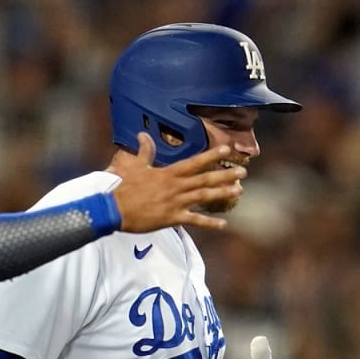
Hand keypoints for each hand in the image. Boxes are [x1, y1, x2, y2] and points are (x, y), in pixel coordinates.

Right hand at [109, 133, 244, 231]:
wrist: (115, 209)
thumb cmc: (125, 188)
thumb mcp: (136, 166)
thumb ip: (145, 151)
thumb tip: (142, 134)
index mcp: (169, 172)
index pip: (194, 161)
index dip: (211, 155)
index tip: (227, 149)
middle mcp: (176, 186)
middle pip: (205, 178)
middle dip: (225, 174)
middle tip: (243, 172)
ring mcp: (176, 202)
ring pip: (204, 196)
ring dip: (222, 193)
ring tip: (239, 190)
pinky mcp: (172, 218)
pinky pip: (195, 220)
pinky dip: (209, 223)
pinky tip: (223, 224)